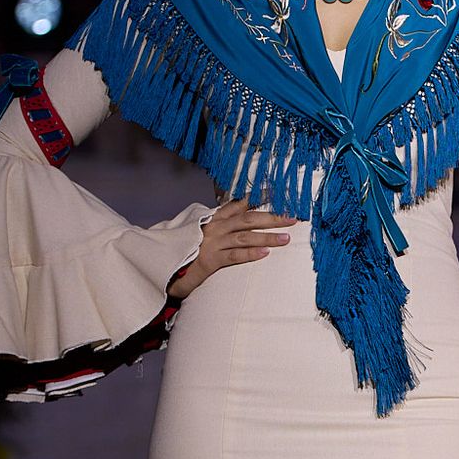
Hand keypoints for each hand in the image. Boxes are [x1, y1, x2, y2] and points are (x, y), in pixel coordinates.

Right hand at [167, 201, 295, 299]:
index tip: (278, 191)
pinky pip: (234, 256)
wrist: (165, 267)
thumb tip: (240, 219)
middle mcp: (214, 228)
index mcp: (214, 219)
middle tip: (293, 218)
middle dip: (272, 217)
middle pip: (249, 219)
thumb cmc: (187, 251)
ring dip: (267, 236)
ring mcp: (212, 243)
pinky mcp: (209, 260)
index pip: (240, 204)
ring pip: (245, 237)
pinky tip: (265, 253)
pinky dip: (250, 254)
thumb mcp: (203, 233)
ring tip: (286, 238)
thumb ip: (221, 225)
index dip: (259, 197)